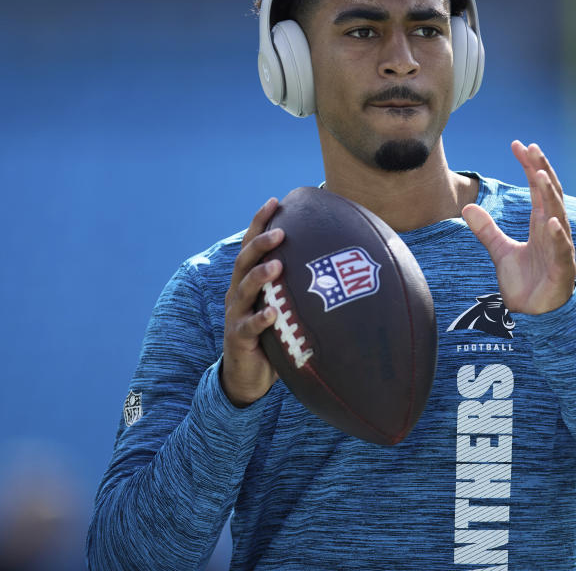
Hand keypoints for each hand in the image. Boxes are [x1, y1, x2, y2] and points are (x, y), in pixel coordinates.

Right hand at [221, 197, 284, 406]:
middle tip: (280, 231)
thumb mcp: (285, 305)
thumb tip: (339, 264)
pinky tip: (272, 314)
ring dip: (260, 275)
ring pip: (244, 289)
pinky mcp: (239, 338)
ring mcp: (236, 314)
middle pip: (244, 261)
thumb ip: (299, 286)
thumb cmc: (272, 334)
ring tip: (277, 265)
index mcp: (248, 280)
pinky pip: (249, 326)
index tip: (274, 201)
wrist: (248, 375)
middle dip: (260, 243)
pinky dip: (260, 318)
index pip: (251, 245)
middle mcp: (238, 293)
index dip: (259, 223)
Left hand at [462, 141, 575, 314]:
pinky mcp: (562, 269)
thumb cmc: (526, 282)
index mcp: (541, 224)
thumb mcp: (500, 251)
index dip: (530, 166)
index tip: (519, 145)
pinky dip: (557, 236)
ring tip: (540, 174)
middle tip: (531, 147)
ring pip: (558, 216)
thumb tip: (467, 207)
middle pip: (550, 194)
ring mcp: (560, 248)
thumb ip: (486, 230)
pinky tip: (552, 221)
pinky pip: (561, 249)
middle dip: (541, 169)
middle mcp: (553, 231)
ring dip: (550, 195)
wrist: (535, 315)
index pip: (538, 188)